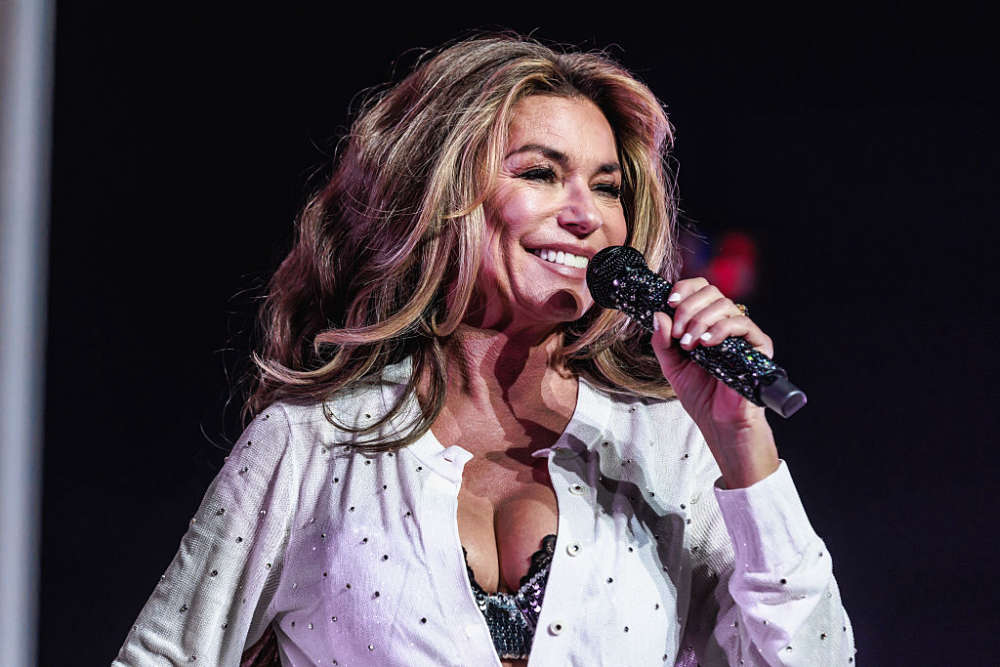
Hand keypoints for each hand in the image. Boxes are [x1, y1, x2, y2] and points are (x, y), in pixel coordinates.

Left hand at [649, 277, 778, 487]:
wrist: (718, 421)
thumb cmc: (700, 394)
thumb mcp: (671, 365)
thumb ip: (662, 341)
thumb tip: (659, 315)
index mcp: (706, 322)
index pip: (700, 289)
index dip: (685, 289)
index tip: (670, 302)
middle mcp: (725, 323)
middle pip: (711, 291)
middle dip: (688, 308)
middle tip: (679, 333)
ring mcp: (743, 332)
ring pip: (724, 305)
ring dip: (700, 321)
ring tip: (690, 344)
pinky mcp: (758, 345)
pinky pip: (741, 324)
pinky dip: (720, 329)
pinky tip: (706, 344)